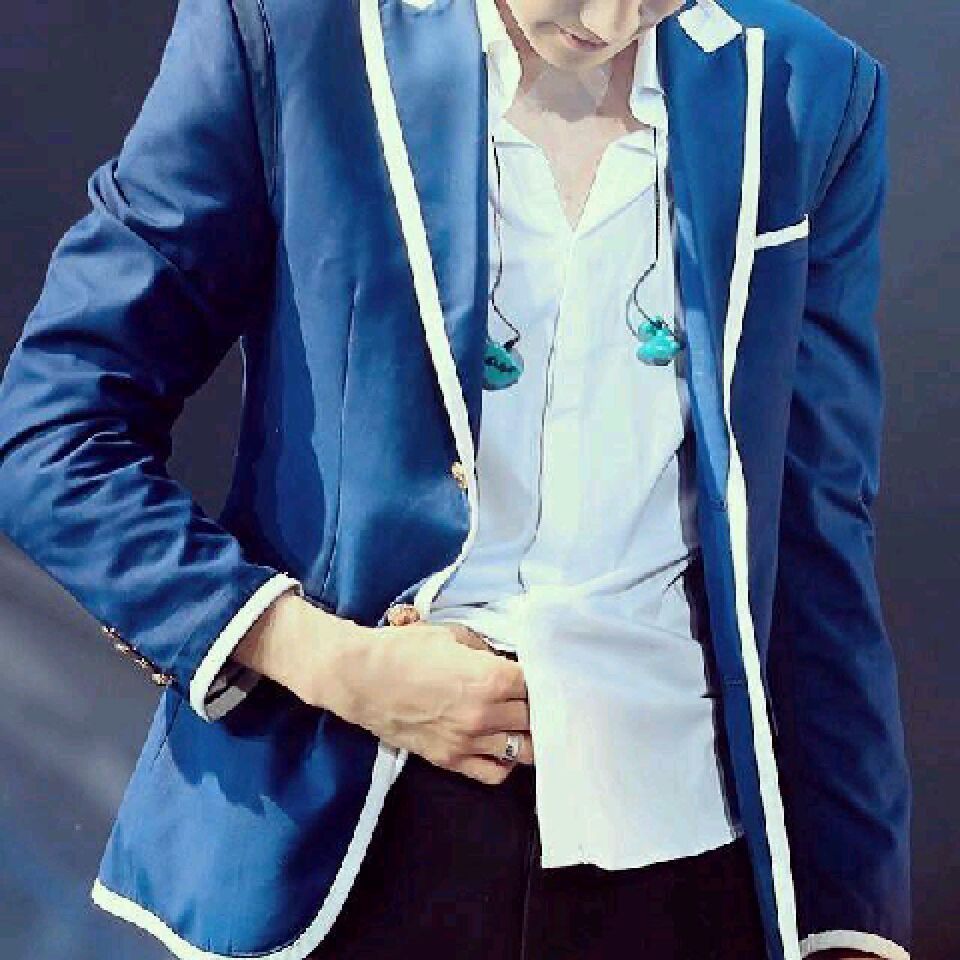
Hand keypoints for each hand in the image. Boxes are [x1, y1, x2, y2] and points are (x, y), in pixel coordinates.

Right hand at [318, 613, 533, 784]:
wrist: (361, 678)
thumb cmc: (404, 649)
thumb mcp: (453, 635)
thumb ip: (486, 650)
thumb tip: (503, 659)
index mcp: (491, 678)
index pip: (539, 684)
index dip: (543, 676)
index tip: (540, 672)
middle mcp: (487, 713)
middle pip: (537, 718)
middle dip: (540, 706)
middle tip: (536, 696)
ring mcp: (470, 741)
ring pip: (525, 750)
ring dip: (529, 735)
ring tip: (525, 723)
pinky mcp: (452, 759)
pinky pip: (495, 773)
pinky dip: (506, 762)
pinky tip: (503, 745)